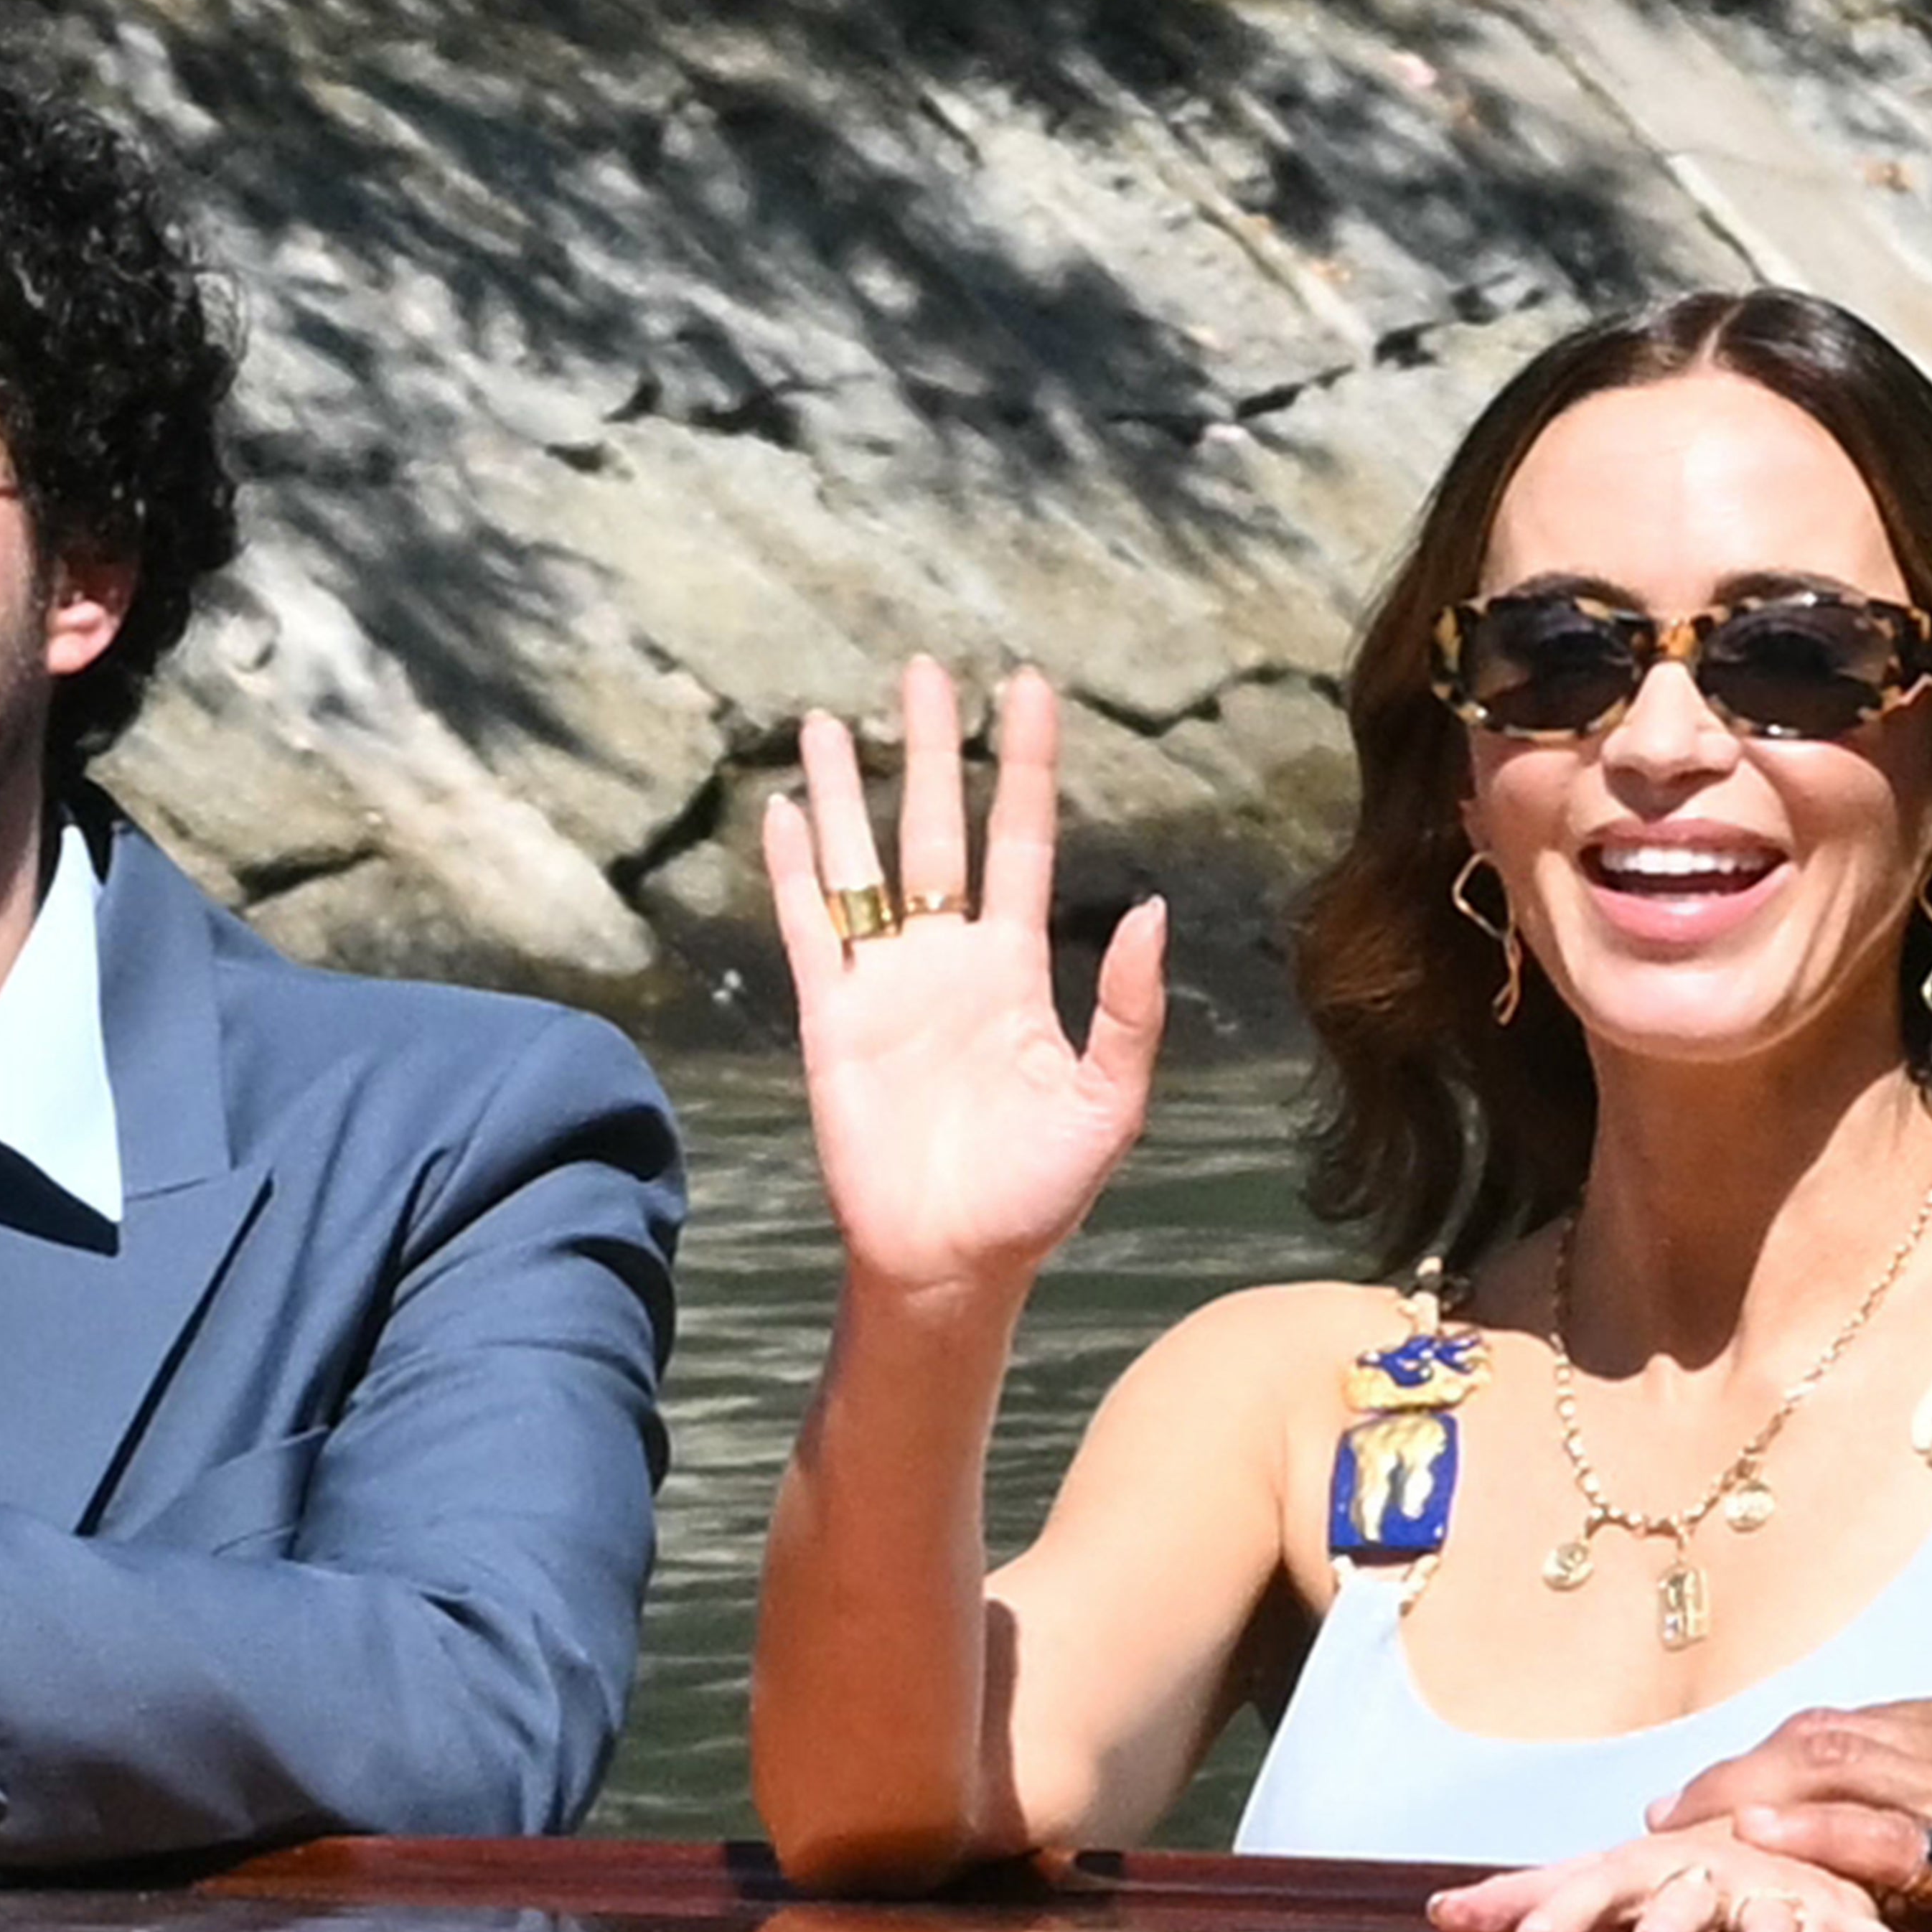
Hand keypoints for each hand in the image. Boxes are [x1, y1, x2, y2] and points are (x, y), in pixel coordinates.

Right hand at [762, 657, 1169, 1305]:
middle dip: (931, 749)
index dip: (1024, 766)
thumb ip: (1128, 1008)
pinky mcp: (832, 1019)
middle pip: (935, 828)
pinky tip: (781, 810)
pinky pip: (808, 927)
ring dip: (846, 792)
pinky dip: (791, 869)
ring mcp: (885, 985)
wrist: (952, 1262)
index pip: (1021, 841)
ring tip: (830, 718)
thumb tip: (1150, 909)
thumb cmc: (1038, 1196)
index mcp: (1015, 971)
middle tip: (923, 669)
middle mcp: (947, 962)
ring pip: (861, 862)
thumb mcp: (1109, 1103)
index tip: (1027, 688)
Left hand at [1427, 1823, 1922, 1931]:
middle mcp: (1703, 1871)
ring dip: (1765, 1928)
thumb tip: (1438, 1909)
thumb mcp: (1601, 1877)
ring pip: (1766, 1909)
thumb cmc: (1674, 1865)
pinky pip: (1851, 1924)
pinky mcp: (1827, 1902)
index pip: (1591, 1885)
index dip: (1562, 1911)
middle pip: (1681, 1895)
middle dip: (1668, 1918)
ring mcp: (1766, 1885)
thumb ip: (1525, 1894)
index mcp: (1641, 1867)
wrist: (1782, 1813)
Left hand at [1653, 1682, 1931, 1931]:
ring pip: (1827, 1772)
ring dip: (1738, 1799)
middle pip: (1824, 1739)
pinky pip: (1879, 1831)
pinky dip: (1806, 1828)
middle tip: (1667, 1816)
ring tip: (1670, 1828)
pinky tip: (1751, 1835)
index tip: (1731, 1788)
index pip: (1868, 1726)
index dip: (1788, 1758)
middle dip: (1736, 1776)